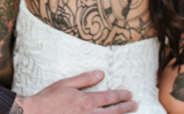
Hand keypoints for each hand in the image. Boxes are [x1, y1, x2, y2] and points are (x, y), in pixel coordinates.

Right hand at [15, 70, 136, 113]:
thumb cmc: (49, 99)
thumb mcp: (66, 84)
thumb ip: (85, 79)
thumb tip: (101, 73)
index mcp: (86, 101)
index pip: (110, 97)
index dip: (122, 95)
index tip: (129, 94)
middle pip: (114, 112)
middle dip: (126, 108)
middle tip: (135, 105)